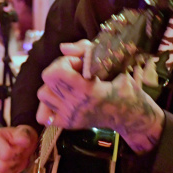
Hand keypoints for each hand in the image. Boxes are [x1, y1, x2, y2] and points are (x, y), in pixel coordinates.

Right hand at [0, 125, 37, 172]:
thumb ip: (23, 135)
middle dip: (14, 163)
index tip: (19, 148)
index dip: (16, 153)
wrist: (19, 145)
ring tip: (13, 163)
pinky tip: (8, 172)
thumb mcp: (25, 133)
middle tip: (18, 157)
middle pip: (2, 166)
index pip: (5, 153)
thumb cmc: (20, 138)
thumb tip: (23, 140)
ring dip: (10, 172)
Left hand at [36, 40, 165, 153]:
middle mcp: (75, 105)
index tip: (81, 63)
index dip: (67, 61)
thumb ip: (86, 49)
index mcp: (87, 91)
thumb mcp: (112, 63)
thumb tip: (63, 47)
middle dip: (60, 69)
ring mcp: (70, 116)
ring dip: (52, 86)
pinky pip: (43, 115)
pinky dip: (48, 106)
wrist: (130, 115)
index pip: (57, 71)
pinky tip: (60, 100)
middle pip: (48, 78)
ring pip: (42, 94)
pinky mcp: (67, 124)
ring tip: (68, 86)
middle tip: (75, 72)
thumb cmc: (123, 87)